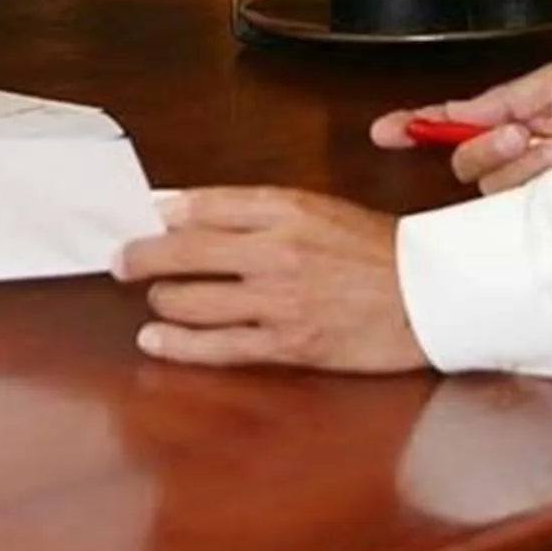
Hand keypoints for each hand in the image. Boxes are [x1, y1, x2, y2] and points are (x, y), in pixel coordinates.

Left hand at [111, 188, 425, 372]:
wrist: (431, 294)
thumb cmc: (378, 250)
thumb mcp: (319, 208)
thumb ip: (257, 208)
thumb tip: (189, 208)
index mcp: (286, 208)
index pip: (204, 205)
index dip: (162, 213)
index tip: (140, 217)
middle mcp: (276, 250)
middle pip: (185, 250)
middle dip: (141, 256)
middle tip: (120, 259)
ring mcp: (279, 299)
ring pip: (193, 298)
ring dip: (161, 297)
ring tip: (153, 297)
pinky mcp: (288, 343)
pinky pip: (219, 346)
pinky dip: (178, 343)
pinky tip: (154, 340)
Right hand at [370, 62, 551, 194]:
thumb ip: (504, 97)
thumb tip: (458, 113)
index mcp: (516, 121)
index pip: (453, 125)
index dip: (415, 127)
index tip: (386, 130)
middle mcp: (521, 160)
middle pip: (467, 162)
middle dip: (488, 146)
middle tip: (522, 135)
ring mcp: (536, 192)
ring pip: (493, 186)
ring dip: (527, 164)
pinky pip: (523, 208)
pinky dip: (545, 183)